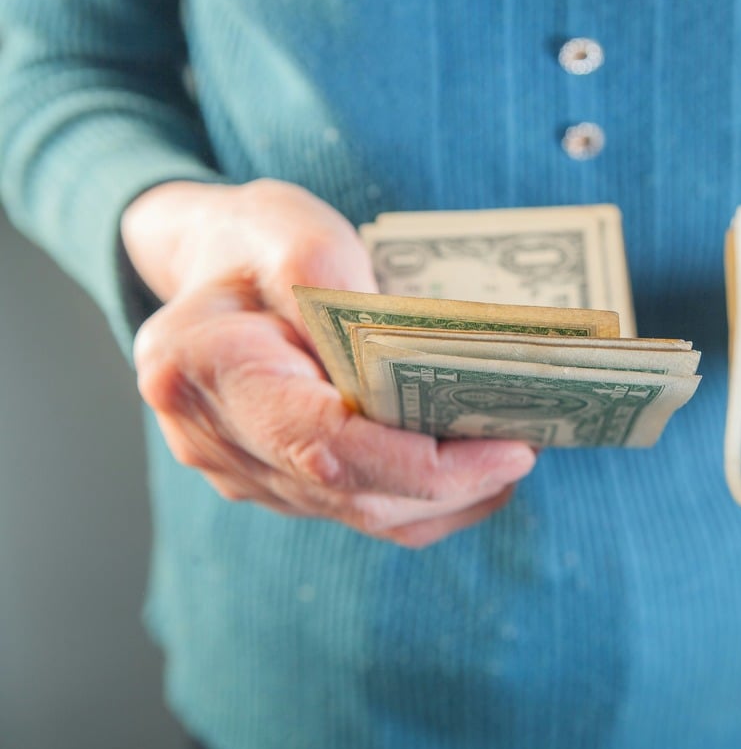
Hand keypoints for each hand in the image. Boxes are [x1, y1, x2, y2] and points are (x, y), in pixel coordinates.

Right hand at [122, 179, 536, 546]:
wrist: (211, 267)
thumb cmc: (256, 244)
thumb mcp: (299, 236)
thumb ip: (343, 293)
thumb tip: (417, 363)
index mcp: (204, 368)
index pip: (324, 444)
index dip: (420, 464)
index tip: (507, 451)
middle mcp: (214, 437)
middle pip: (350, 492)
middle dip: (451, 482)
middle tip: (527, 447)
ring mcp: (242, 470)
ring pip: (361, 513)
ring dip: (447, 497)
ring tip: (512, 455)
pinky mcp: (275, 484)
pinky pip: (358, 512)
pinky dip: (424, 503)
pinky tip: (477, 476)